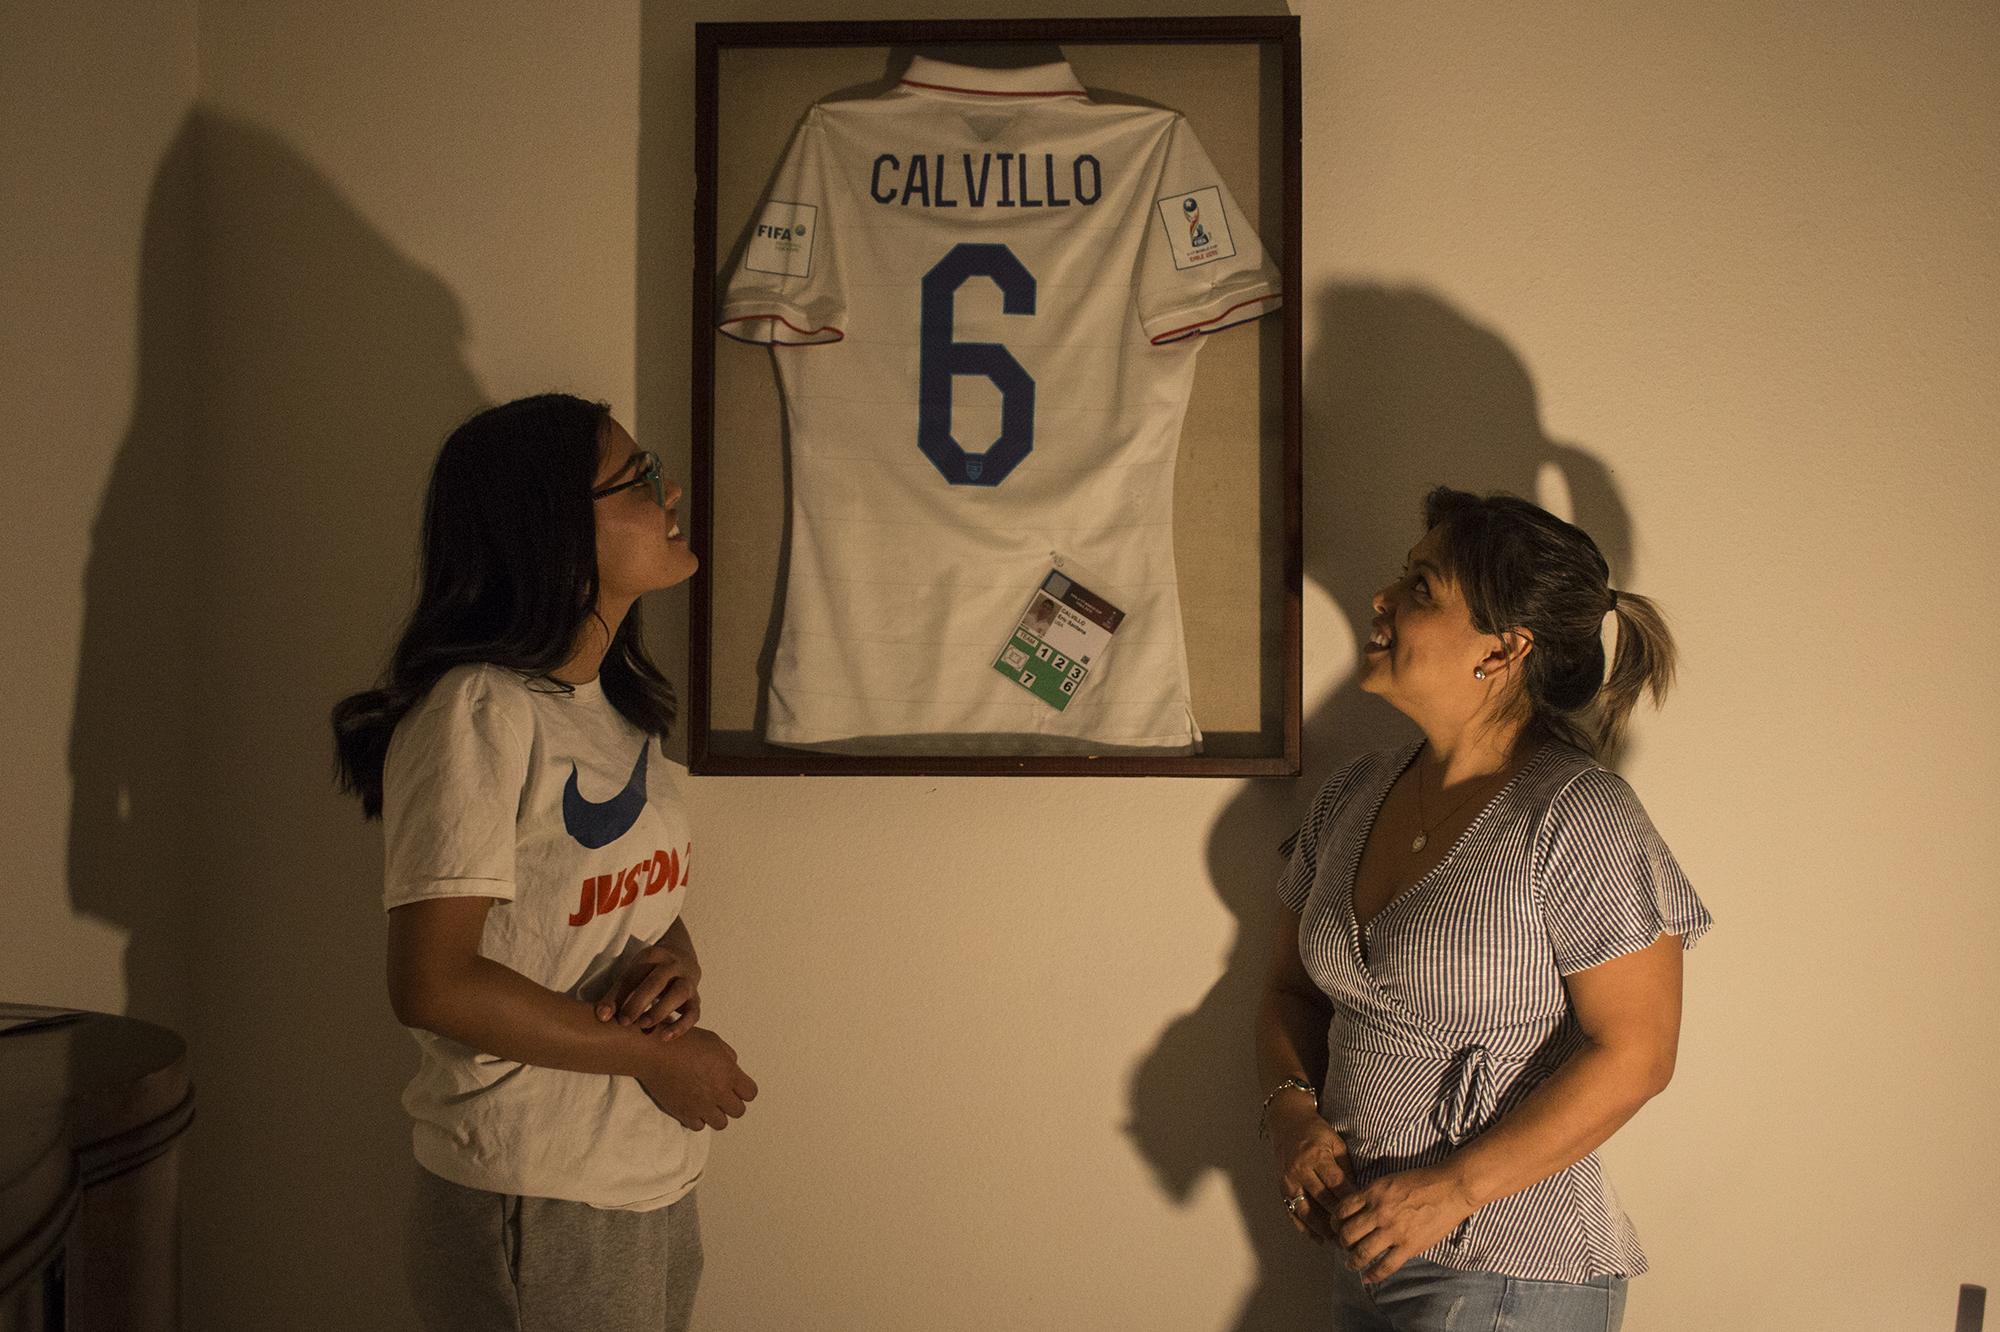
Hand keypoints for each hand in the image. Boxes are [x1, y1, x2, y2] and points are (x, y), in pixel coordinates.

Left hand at [596, 940, 700, 1038]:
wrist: (682, 961)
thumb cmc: (649, 973)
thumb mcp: (632, 976)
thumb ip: (615, 996)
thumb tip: (602, 1017)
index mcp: (652, 956)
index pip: (633, 975)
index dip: (619, 996)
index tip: (606, 1017)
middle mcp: (672, 966)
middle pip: (656, 982)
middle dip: (638, 1003)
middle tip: (624, 1022)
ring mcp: (687, 981)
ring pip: (678, 994)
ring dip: (660, 1011)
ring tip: (644, 1027)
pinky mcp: (696, 999)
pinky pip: (693, 1013)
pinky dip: (681, 1026)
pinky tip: (665, 1037)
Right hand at [634, 1027, 757, 1131]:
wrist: (655, 1051)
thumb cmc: (683, 1041)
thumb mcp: (713, 1041)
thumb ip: (728, 1057)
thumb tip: (732, 1069)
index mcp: (728, 1073)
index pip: (750, 1093)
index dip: (744, 1089)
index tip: (736, 1085)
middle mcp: (717, 1092)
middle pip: (738, 1111)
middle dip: (732, 1102)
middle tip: (721, 1094)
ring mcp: (700, 1105)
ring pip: (721, 1123)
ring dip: (716, 1114)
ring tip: (707, 1102)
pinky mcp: (683, 1113)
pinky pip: (699, 1126)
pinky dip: (698, 1119)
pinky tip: (693, 1106)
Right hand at [1267, 1092, 1353, 1245]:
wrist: (1287, 1124)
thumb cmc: (1317, 1133)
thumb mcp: (1336, 1143)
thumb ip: (1346, 1168)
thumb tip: (1358, 1195)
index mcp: (1316, 1157)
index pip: (1336, 1184)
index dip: (1351, 1201)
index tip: (1365, 1216)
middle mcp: (1300, 1170)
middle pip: (1322, 1200)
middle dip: (1339, 1219)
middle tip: (1357, 1234)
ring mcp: (1288, 1181)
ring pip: (1306, 1211)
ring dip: (1322, 1229)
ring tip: (1339, 1242)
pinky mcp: (1282, 1189)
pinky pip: (1292, 1213)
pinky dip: (1305, 1228)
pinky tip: (1319, 1239)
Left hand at [1335, 1165, 1478, 1282]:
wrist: (1451, 1188)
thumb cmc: (1422, 1181)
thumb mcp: (1389, 1180)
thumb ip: (1372, 1195)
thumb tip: (1358, 1209)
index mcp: (1373, 1193)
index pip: (1342, 1210)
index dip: (1335, 1221)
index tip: (1336, 1227)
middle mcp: (1379, 1212)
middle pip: (1348, 1233)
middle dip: (1341, 1242)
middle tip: (1343, 1245)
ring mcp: (1394, 1231)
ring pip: (1362, 1252)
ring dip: (1352, 1261)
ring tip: (1350, 1264)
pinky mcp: (1409, 1246)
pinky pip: (1386, 1265)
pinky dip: (1373, 1275)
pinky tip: (1367, 1278)